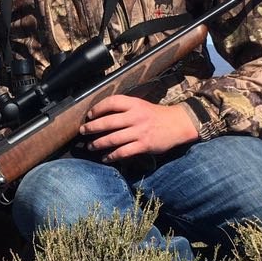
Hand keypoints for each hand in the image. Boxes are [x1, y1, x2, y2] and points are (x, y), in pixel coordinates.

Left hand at [79, 96, 199, 161]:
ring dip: (98, 144)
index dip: (97, 108)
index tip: (89, 115)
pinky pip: (123, 152)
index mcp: (134, 104)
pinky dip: (112, 156)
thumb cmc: (156, 115)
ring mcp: (139, 131)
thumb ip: (124, 109)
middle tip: (82, 131)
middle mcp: (136, 116)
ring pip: (113, 139)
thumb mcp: (141, 105)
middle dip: (92, 128)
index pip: (111, 102)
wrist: (178, 124)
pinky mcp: (144, 145)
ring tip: (90, 146)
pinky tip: (105, 158)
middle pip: (108, 122)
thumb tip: (101, 116)